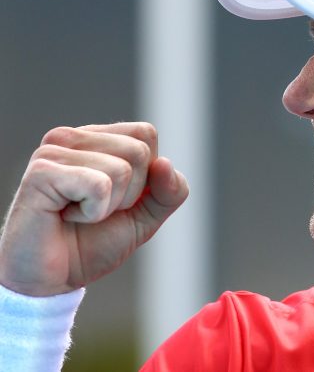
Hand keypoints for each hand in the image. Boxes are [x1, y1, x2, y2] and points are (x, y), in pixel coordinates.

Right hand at [0, 122, 188, 295]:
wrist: (51, 280)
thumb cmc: (92, 244)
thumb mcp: (145, 217)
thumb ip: (169, 192)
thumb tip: (166, 164)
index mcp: (95, 139)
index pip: (145, 134)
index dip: (147, 175)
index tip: (117, 198)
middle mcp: (72, 137)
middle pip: (139, 150)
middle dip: (130, 194)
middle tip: (95, 209)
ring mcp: (54, 151)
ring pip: (122, 169)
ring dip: (109, 206)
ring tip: (78, 213)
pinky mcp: (43, 172)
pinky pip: (99, 185)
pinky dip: (93, 212)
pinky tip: (67, 216)